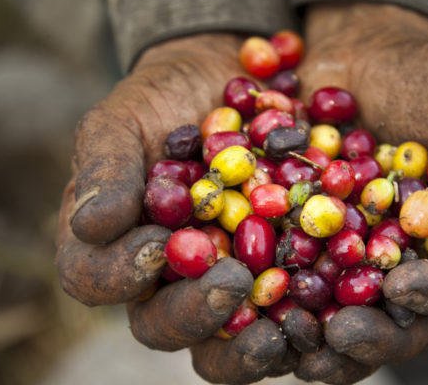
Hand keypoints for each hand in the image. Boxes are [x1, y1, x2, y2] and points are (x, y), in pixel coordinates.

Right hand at [54, 34, 286, 382]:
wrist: (232, 79)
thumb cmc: (165, 98)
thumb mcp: (126, 117)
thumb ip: (105, 166)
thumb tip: (92, 225)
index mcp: (113, 244)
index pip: (94, 279)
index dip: (117, 276)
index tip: (154, 245)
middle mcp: (165, 278)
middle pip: (165, 326)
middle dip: (195, 315)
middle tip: (231, 285)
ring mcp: (223, 284)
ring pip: (226, 340)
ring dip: (251, 347)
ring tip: (282, 329)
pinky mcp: (279, 280)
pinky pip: (289, 315)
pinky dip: (309, 322)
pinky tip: (334, 315)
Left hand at [290, 2, 427, 379]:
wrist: (365, 46)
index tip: (401, 288)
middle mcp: (399, 263)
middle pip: (391, 321)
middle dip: (368, 335)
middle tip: (339, 333)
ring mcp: (345, 255)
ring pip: (334, 313)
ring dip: (313, 336)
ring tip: (290, 337)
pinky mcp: (296, 237)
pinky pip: (281, 273)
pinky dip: (265, 290)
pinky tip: (246, 298)